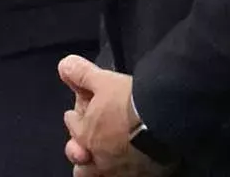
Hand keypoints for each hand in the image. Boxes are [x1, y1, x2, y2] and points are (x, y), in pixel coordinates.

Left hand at [58, 55, 167, 176]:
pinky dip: (127, 171)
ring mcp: (119, 170)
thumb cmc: (130, 100)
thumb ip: (81, 74)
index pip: (72, 126)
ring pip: (102, 175)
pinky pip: (128, 176)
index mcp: (86, 134)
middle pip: (81, 164)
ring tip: (106, 161)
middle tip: (84, 149)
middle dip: (80, 155)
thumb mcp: (103, 80)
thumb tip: (63, 65)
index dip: (74, 118)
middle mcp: (99, 157)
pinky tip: (132, 164)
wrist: (165, 119)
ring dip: (100, 167)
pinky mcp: (142, 175)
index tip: (74, 115)